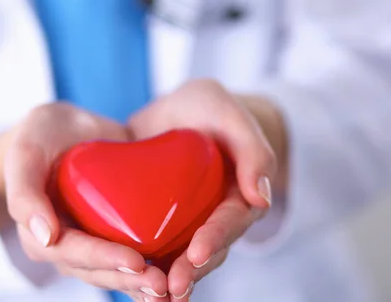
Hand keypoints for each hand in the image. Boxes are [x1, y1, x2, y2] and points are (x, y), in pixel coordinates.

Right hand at [0, 103, 169, 300]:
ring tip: (170, 285)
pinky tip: (174, 276)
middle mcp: (64, 243)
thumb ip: (26, 192)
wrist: (65, 125)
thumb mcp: (25, 153)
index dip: (102, 259)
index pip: (70, 252)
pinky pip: (128, 254)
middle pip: (96, 270)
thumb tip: (45, 237)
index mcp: (38, 232)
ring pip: (113, 271)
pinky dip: (148, 268)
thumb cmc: (40, 134)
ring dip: (140, 282)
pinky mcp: (111, 231)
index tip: (135, 261)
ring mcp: (89, 240)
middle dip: (128, 279)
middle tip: (162, 283)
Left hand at [129, 79, 286, 300]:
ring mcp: (188, 223)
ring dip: (169, 279)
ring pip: (183, 258)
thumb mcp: (224, 109)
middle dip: (192, 270)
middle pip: (209, 249)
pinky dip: (146, 269)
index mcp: (238, 192)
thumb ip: (250, 145)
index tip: (198, 253)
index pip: (231, 220)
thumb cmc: (206, 108)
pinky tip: (129, 286)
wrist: (178, 112)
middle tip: (173, 287)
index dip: (217, 237)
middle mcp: (215, 215)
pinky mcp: (160, 223)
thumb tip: (262, 195)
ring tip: (152, 296)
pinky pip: (157, 249)